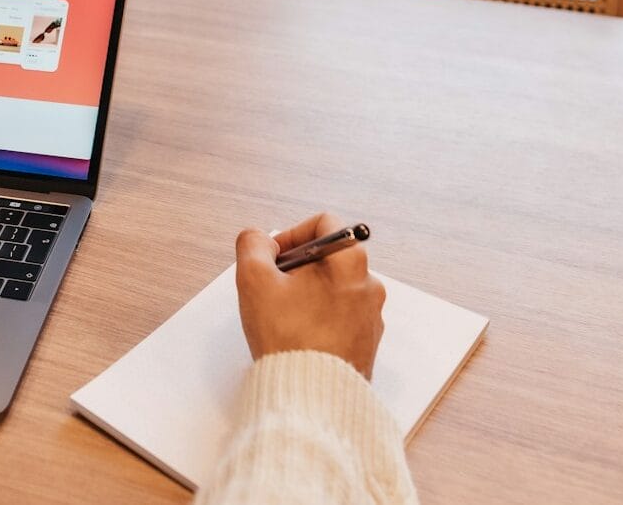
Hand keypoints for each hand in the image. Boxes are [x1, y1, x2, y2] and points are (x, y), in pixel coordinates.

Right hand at [234, 213, 384, 378]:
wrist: (311, 397)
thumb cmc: (286, 337)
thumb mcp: (254, 279)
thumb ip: (252, 245)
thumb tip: (259, 240)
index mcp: (351, 262)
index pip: (323, 224)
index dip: (291, 234)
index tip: (273, 256)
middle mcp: (370, 286)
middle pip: (327, 259)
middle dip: (296, 268)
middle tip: (272, 289)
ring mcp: (371, 317)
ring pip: (332, 289)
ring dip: (305, 294)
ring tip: (282, 317)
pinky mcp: (365, 343)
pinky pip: (339, 317)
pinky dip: (317, 318)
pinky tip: (296, 337)